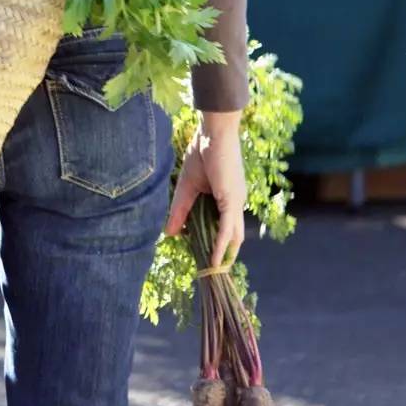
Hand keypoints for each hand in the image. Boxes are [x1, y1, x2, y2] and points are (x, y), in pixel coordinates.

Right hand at [164, 119, 245, 267]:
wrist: (213, 133)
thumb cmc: (202, 153)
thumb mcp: (187, 186)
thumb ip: (180, 210)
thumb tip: (169, 233)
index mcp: (227, 199)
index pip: (220, 227)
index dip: (210, 242)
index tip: (196, 253)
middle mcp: (235, 204)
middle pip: (230, 236)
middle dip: (218, 254)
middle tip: (204, 268)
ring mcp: (236, 203)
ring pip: (231, 236)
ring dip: (220, 255)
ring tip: (210, 272)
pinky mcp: (232, 201)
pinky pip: (227, 229)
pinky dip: (220, 246)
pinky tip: (213, 260)